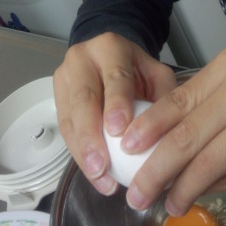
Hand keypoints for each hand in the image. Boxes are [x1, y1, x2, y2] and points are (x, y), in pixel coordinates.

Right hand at [53, 32, 175, 194]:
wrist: (109, 57)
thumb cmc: (135, 69)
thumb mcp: (156, 73)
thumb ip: (164, 97)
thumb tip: (168, 133)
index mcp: (111, 48)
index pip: (115, 76)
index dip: (116, 103)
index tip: (119, 130)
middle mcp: (83, 59)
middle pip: (83, 98)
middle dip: (91, 136)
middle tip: (102, 166)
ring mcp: (65, 77)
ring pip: (69, 117)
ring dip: (83, 151)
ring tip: (100, 176)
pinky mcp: (57, 96)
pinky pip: (65, 128)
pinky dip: (79, 153)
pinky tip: (94, 173)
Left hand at [121, 47, 225, 214]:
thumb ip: (209, 107)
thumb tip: (164, 143)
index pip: (177, 99)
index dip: (149, 126)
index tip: (126, 145)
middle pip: (184, 133)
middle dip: (154, 167)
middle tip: (136, 190)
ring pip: (203, 160)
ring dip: (178, 187)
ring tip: (162, 203)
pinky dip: (207, 190)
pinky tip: (192, 198)